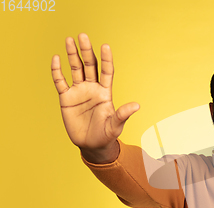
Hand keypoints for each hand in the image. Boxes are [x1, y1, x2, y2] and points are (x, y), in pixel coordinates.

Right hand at [52, 33, 138, 162]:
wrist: (91, 145)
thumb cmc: (107, 135)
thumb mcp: (116, 125)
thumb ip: (123, 114)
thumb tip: (137, 106)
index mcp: (105, 92)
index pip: (106, 71)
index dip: (106, 59)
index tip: (105, 46)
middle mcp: (92, 88)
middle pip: (90, 65)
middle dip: (86, 50)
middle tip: (83, 35)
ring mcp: (79, 92)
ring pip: (75, 69)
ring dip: (72, 55)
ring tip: (69, 39)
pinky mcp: (66, 98)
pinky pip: (60, 82)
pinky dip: (57, 71)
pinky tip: (56, 58)